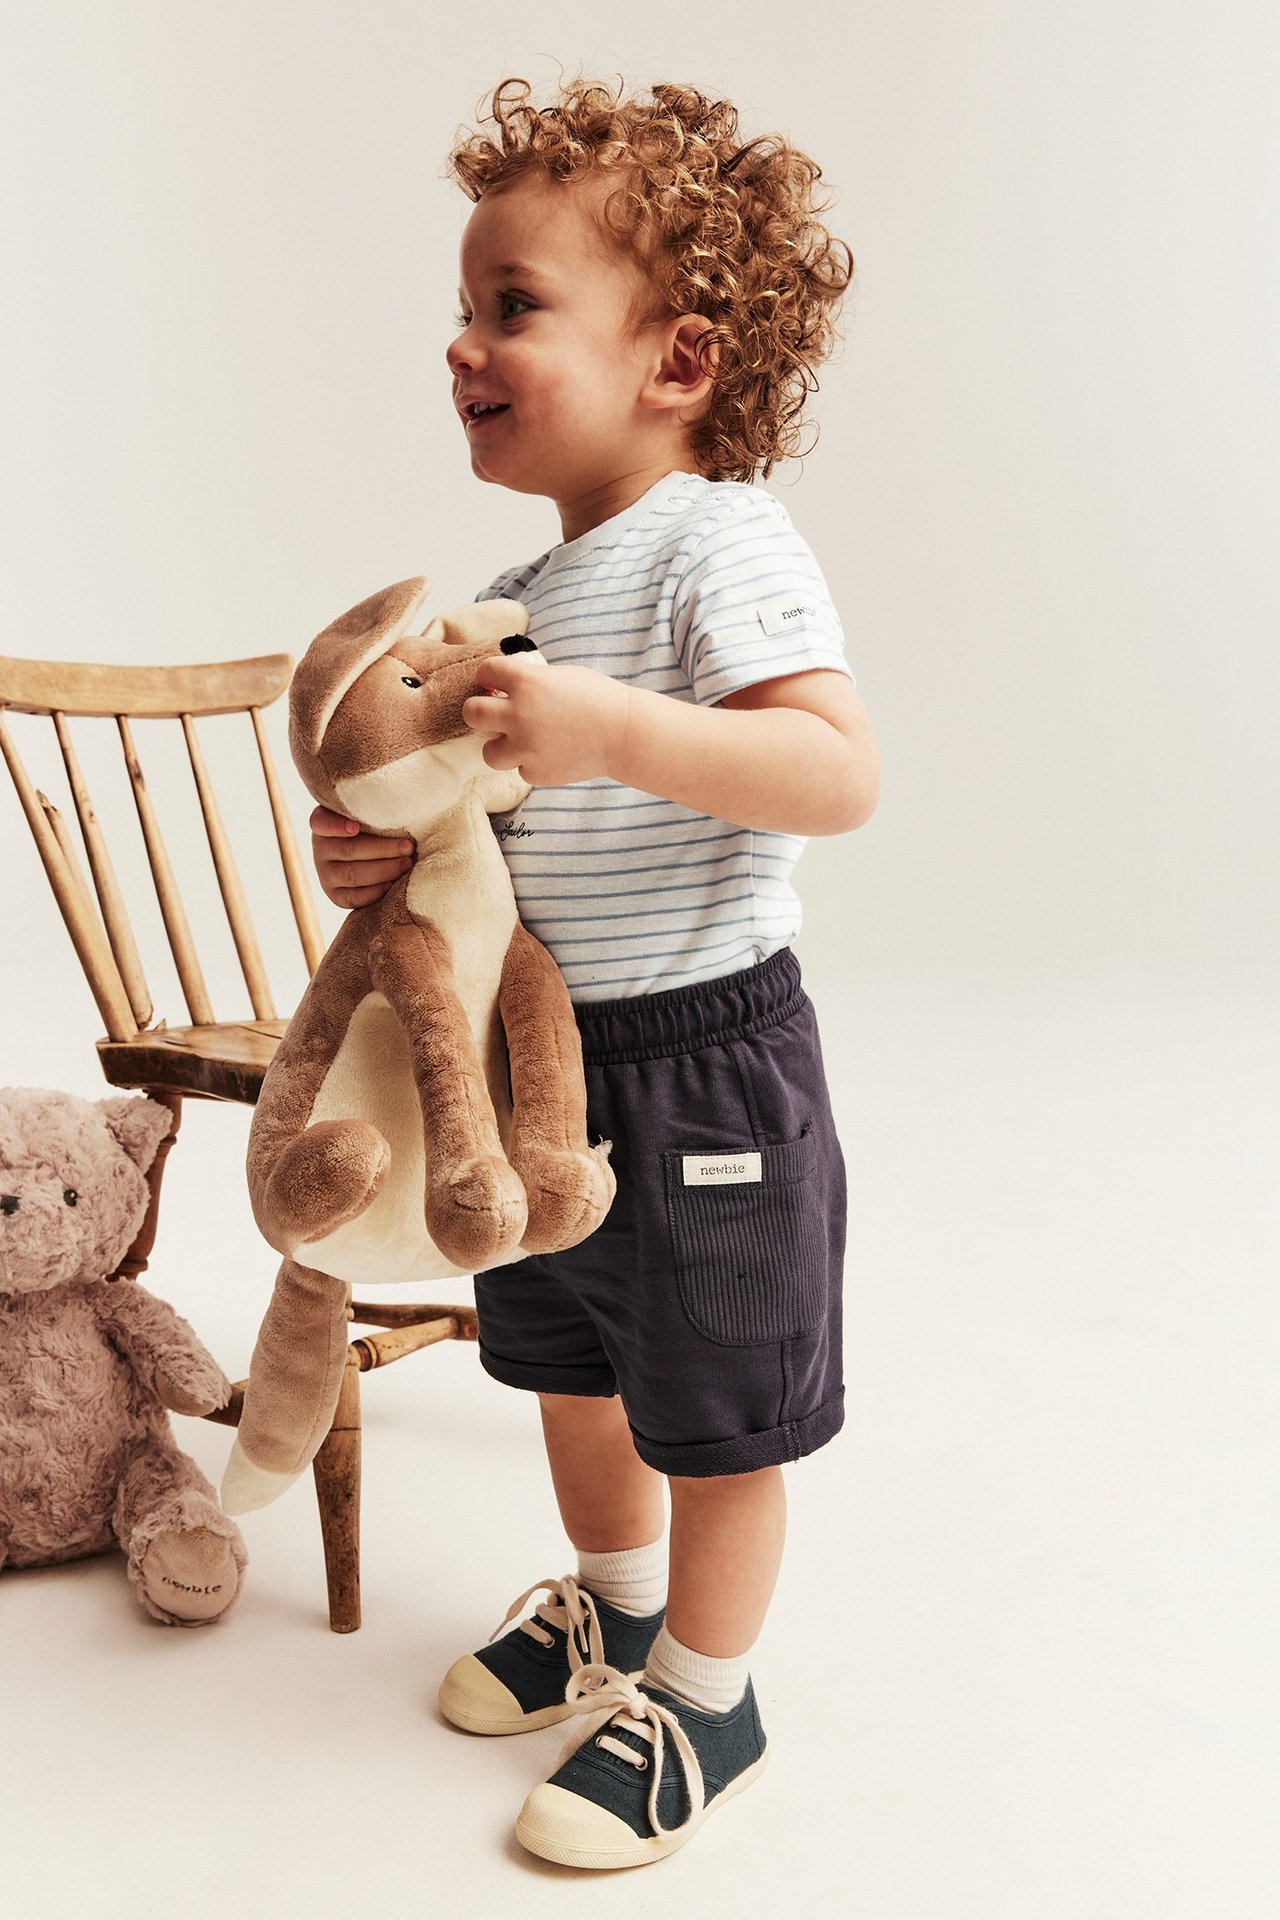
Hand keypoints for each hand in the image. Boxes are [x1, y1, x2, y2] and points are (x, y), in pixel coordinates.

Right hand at [310, 805, 413, 908]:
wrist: (379, 856)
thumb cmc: (381, 825)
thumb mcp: (375, 811)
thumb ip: (380, 804)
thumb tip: (412, 792)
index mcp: (324, 822)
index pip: (321, 822)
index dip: (336, 825)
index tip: (356, 826)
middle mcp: (321, 848)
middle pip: (348, 850)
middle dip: (382, 849)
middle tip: (408, 846)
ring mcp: (326, 873)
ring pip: (352, 874)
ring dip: (383, 870)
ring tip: (406, 864)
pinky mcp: (335, 895)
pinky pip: (352, 898)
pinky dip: (374, 892)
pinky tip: (391, 885)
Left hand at [462, 653, 629, 785]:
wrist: (624, 732)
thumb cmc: (597, 698)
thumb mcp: (560, 676)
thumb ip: (528, 682)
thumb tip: (500, 690)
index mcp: (525, 682)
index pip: (485, 672)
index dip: (490, 677)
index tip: (496, 684)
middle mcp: (519, 714)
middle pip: (472, 713)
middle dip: (480, 711)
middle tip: (494, 714)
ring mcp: (525, 747)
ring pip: (488, 752)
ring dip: (500, 745)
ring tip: (519, 742)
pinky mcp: (536, 772)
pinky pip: (520, 769)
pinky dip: (531, 763)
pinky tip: (551, 753)